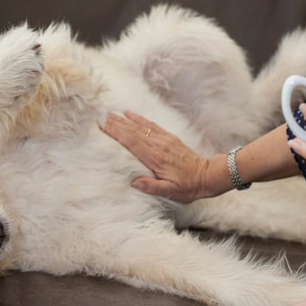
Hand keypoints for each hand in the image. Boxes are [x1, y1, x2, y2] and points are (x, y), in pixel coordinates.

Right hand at [99, 111, 215, 202]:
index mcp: (155, 158)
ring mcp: (164, 140)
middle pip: (132, 131)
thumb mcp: (171, 191)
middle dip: (115, 123)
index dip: (116, 133)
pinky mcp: (169, 137)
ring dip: (123, 119)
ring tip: (108, 113)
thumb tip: (134, 182)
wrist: (207, 175)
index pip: (131, 142)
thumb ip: (153, 187)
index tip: (102, 127)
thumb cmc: (188, 187)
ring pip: (140, 126)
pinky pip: (151, 125)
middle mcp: (158, 145)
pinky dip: (139, 118)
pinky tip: (129, 114)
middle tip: (98, 117)